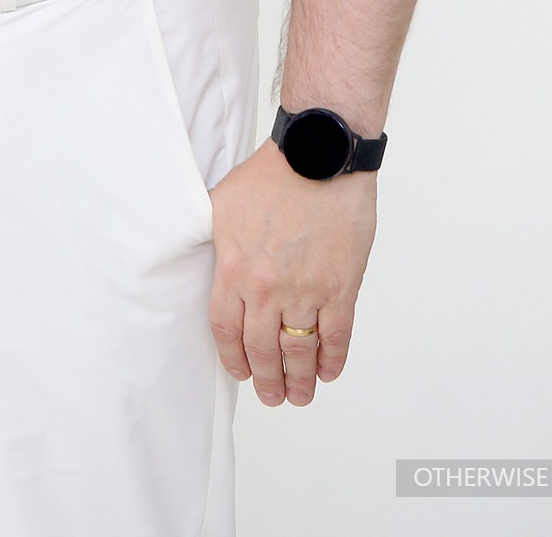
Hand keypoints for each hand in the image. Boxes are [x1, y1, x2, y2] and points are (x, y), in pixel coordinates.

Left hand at [207, 138, 376, 406]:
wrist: (319, 156)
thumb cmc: (272, 173)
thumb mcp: (222, 203)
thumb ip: (216, 241)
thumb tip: (210, 262)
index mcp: (234, 268)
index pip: (226, 330)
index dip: (233, 358)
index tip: (240, 372)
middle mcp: (267, 288)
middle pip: (262, 350)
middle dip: (266, 380)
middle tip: (271, 395)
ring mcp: (306, 291)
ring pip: (299, 352)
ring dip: (299, 381)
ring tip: (298, 396)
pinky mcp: (340, 288)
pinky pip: (335, 337)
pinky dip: (332, 361)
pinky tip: (327, 372)